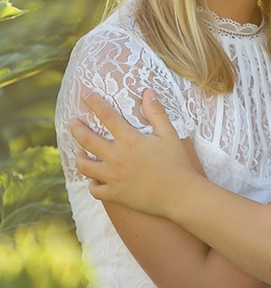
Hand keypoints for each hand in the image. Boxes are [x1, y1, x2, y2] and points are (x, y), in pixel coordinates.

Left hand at [71, 89, 200, 215]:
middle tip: (72, 122)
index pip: (106, 116)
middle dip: (76, 128)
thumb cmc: (177, 163)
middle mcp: (117, 157)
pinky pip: (94, 189)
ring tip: (80, 151)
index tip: (85, 94)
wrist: (180, 195)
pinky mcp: (115, 194)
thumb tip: (148, 92)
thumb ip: (156, 113)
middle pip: (87, 139)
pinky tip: (94, 178)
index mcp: (130, 140)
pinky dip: (92, 183)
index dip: (94, 102)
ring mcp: (113, 177)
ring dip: (79, 156)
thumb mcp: (169, 134)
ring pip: (84, 165)